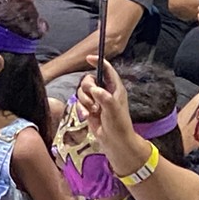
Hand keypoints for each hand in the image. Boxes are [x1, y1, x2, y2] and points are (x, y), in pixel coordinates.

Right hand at [77, 57, 145, 175]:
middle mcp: (105, 91)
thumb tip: (94, 89)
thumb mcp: (113, 110)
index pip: (106, 70)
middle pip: (89, 80)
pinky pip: (80, 102)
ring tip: (92, 111)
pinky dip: (81, 108)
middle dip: (87, 88)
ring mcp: (96, 100)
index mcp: (115, 88)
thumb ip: (105, 98)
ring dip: (84, 101)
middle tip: (92, 98)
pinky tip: (86, 115)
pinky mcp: (89, 108)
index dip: (98, 62)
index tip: (89, 58)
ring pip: (82, 91)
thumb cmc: (118, 125)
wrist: (114, 141)